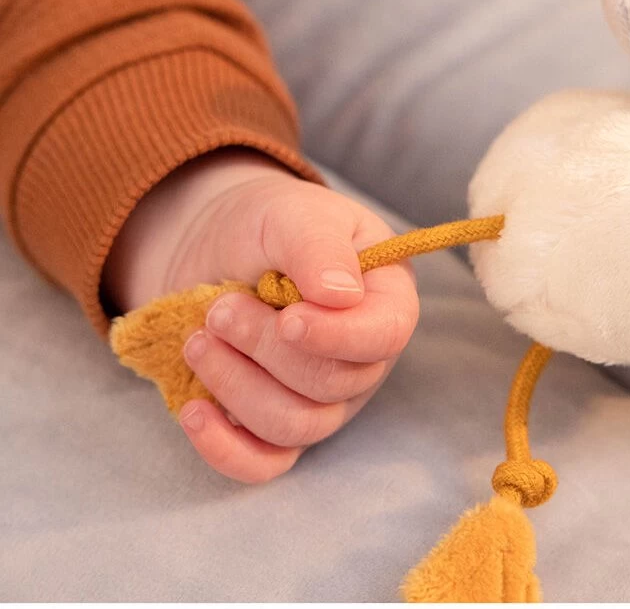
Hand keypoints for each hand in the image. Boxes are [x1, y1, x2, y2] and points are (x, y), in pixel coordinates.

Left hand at [104, 149, 417, 482]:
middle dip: (266, 348)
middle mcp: (362, 358)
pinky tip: (194, 411)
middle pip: (333, 385)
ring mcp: (323, 400)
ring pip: (295, 425)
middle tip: (222, 309)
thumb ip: (318, 247)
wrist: (216, 245)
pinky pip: (265, 464)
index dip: (337, 337)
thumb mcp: (293, 214)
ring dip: (236, 384)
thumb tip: (339, 295)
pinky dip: (226, 448)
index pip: (386, 335)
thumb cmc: (268, 224)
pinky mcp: (275, 427)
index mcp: (384, 299)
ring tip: (199, 338)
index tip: (288, 318)